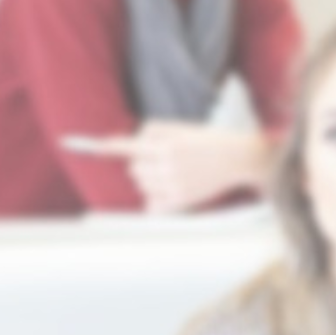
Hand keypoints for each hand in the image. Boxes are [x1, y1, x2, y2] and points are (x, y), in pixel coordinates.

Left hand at [85, 122, 270, 211]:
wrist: (237, 158)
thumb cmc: (207, 141)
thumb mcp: (180, 128)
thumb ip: (153, 132)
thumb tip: (130, 143)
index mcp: (168, 146)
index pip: (131, 147)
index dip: (111, 147)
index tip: (98, 147)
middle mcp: (170, 166)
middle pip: (134, 169)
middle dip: (141, 163)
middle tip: (158, 159)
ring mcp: (175, 186)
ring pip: (142, 186)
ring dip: (147, 179)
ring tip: (167, 172)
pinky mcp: (182, 201)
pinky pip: (152, 205)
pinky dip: (153, 199)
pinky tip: (166, 190)